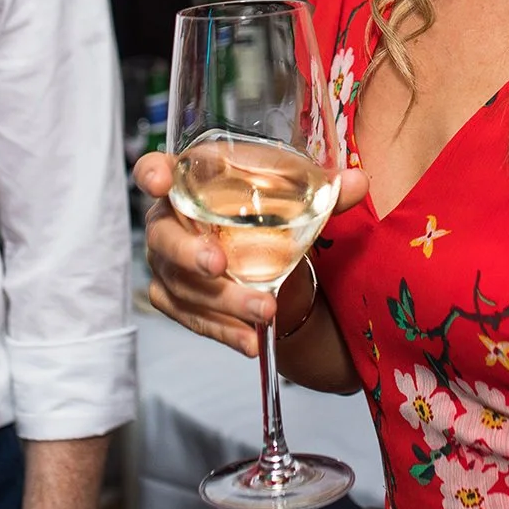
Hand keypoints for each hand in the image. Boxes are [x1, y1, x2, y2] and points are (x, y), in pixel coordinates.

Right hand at [133, 150, 366, 356]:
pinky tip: (250, 339)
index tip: (160, 181)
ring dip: (222, 301)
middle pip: (163, 237)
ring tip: (264, 310)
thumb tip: (358, 183)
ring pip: (181, 285)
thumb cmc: (268, 217)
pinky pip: (191, 318)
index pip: (154, 170)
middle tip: (220, 265)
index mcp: (191, 183)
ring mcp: (168, 264)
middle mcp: (170, 221)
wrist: (272, 263)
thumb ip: (326, 193)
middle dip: (189, 253)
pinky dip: (222, 329)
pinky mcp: (176, 300)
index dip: (151, 173)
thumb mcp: (298, 203)